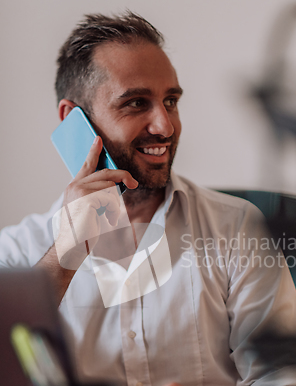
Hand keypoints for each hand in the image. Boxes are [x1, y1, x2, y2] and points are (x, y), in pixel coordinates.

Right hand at [54, 136, 137, 269]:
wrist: (72, 246)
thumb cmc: (83, 231)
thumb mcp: (91, 209)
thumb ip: (98, 195)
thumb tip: (117, 185)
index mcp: (74, 187)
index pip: (86, 165)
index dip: (93, 151)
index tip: (98, 139)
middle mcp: (75, 185)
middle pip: (106, 173)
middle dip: (123, 177)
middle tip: (134, 183)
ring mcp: (78, 191)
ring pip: (110, 186)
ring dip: (115, 204)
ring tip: (109, 217)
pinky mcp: (85, 198)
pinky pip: (111, 198)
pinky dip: (114, 210)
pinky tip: (108, 220)